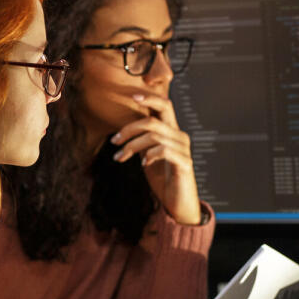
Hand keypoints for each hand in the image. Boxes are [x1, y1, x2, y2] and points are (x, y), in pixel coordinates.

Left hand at [109, 93, 201, 224]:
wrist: (177, 202)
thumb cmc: (163, 178)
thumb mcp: (148, 155)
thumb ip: (142, 141)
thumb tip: (124, 131)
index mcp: (172, 131)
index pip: (165, 105)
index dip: (149, 98)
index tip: (132, 96)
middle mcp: (180, 136)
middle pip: (154, 120)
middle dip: (129, 128)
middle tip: (114, 140)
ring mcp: (183, 149)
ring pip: (154, 136)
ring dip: (132, 146)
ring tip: (120, 157)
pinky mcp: (184, 163)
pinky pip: (164, 150)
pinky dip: (150, 154)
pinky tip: (143, 163)